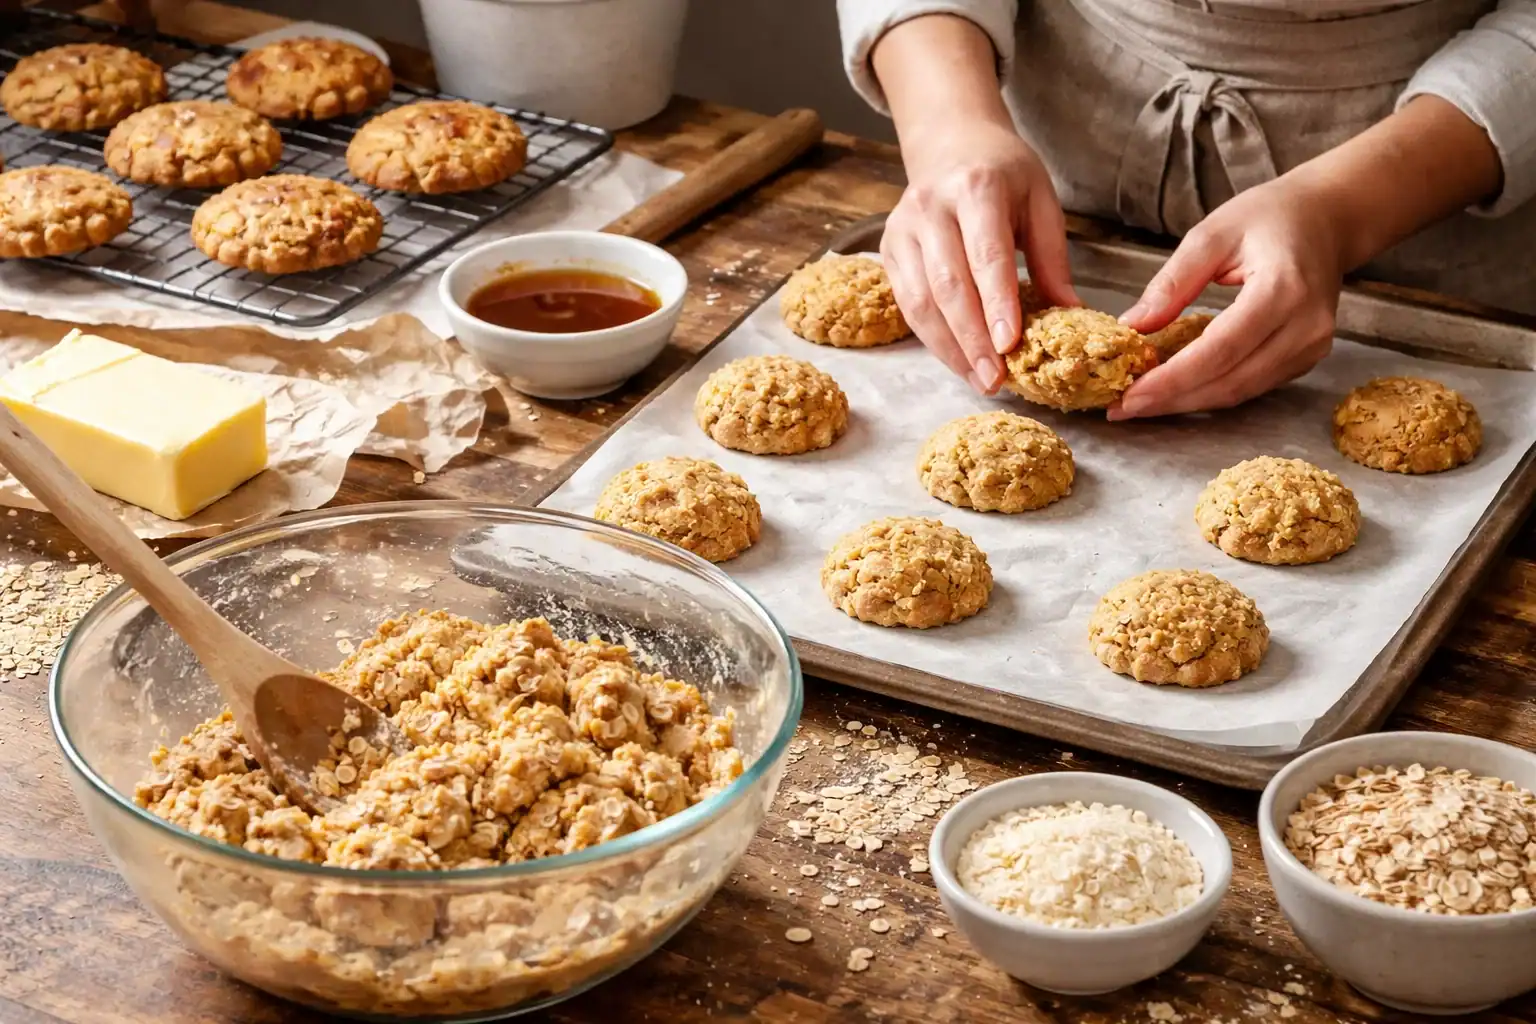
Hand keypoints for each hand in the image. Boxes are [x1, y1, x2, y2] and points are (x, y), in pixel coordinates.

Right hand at [881, 119, 1078, 394]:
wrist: (950, 144)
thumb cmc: (1003, 173)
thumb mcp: (1040, 200)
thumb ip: (1052, 256)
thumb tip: (1069, 313)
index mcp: (976, 188)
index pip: (986, 255)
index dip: (997, 304)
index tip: (1010, 345)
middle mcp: (931, 208)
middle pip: (948, 285)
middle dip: (972, 339)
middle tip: (996, 380)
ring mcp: (903, 229)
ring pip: (920, 301)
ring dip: (950, 348)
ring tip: (980, 380)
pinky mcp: (889, 250)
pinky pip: (906, 304)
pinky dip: (932, 338)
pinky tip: (958, 361)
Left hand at [1112, 177, 1344, 419]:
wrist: (1327, 219)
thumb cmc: (1270, 217)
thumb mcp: (1212, 234)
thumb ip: (1172, 282)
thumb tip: (1133, 325)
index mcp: (1282, 289)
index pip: (1219, 350)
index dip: (1172, 380)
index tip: (1128, 395)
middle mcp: (1305, 326)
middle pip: (1229, 381)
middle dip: (1171, 400)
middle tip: (1122, 407)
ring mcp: (1312, 347)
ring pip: (1239, 392)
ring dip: (1186, 402)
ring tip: (1140, 403)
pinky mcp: (1307, 358)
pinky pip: (1252, 386)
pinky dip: (1210, 391)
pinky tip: (1175, 390)